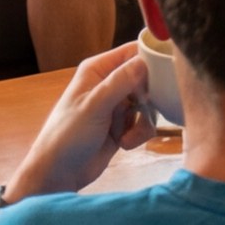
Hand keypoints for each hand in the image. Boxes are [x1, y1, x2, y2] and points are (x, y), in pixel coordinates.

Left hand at [9, 41, 156, 199]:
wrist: (60, 172)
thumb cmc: (68, 135)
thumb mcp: (95, 106)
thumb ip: (120, 82)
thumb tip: (145, 61)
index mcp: (98, 69)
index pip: (133, 52)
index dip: (151, 61)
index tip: (164, 76)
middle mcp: (109, 83)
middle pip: (147, 78)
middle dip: (149, 98)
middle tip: (143, 111)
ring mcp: (117, 105)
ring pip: (149, 104)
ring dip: (143, 121)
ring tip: (126, 136)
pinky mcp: (123, 125)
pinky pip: (145, 123)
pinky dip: (138, 134)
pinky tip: (123, 144)